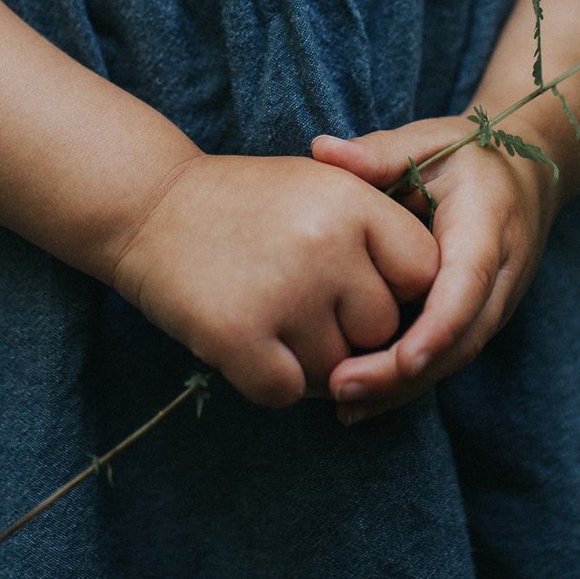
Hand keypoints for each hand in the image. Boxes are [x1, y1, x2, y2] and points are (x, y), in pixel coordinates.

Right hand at [106, 153, 436, 409]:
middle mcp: (326, 243)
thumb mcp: (317, 186)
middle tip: (301, 304)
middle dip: (350, 331)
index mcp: (352, 201)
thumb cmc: (242, 204)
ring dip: (308, 362)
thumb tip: (434, 298)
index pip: (423, 272)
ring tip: (270, 319)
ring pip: (336, 369)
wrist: (145, 205)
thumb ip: (376, 232)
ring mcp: (283, 291)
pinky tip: (246, 344)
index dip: (396, 289)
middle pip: (382, 329)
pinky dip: (269, 380)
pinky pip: (286, 392)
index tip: (360, 287)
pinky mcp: (237, 335)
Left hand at [309, 115, 561, 424]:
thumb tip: (322, 151)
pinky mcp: (479, 318)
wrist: (528, 174)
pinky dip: (407, 382)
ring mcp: (495, 302)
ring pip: (454, 356)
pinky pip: (447, 356)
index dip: (439, 326)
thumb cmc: (467, 154)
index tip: (402, 360)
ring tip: (344, 404)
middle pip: (461, 337)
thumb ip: (379, 151)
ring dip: (403, 387)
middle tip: (343, 388)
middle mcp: (500, 274)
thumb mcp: (428, 140)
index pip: (469, 283)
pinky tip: (360, 400)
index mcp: (488, 225)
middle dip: (406, 372)